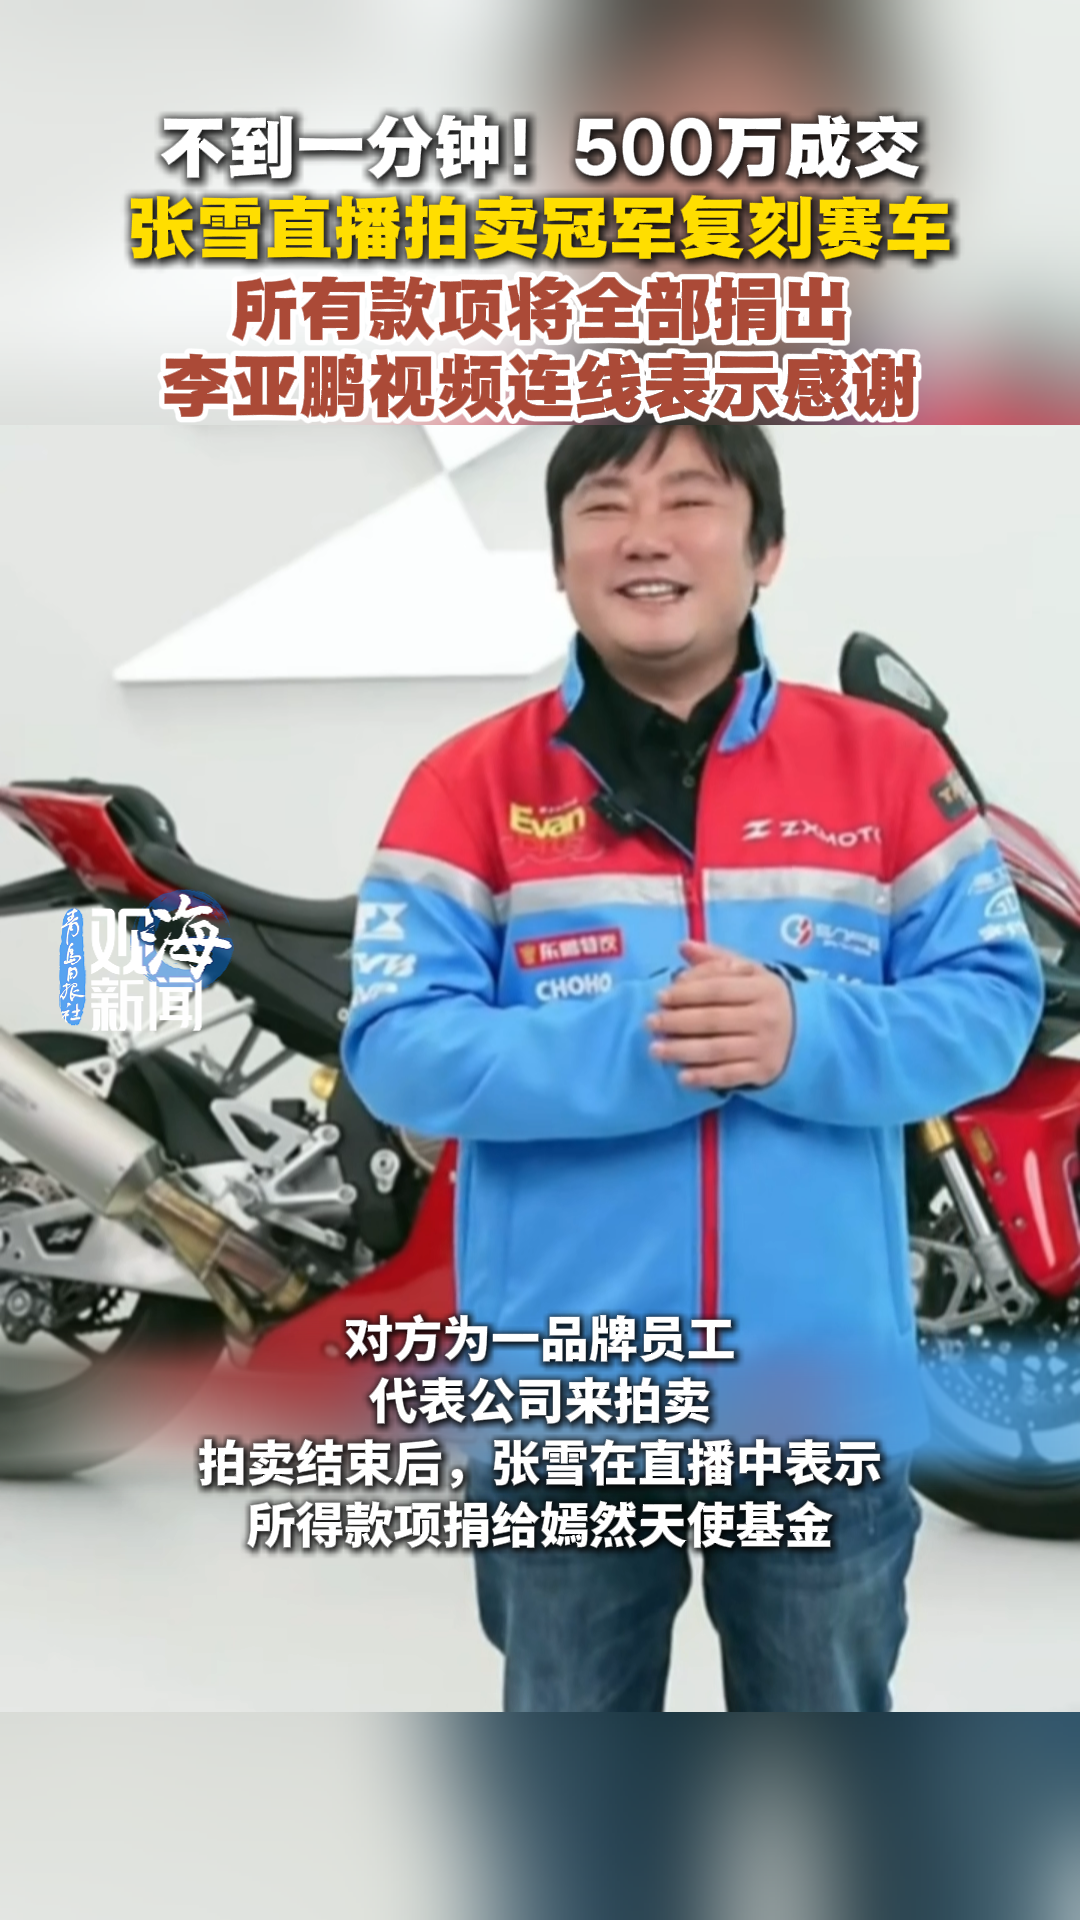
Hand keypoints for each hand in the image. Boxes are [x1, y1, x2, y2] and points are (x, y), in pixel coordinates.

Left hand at [646, 940, 794, 1089]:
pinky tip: (682, 1077)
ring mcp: (765, 1046)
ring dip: (683, 1051)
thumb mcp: (751, 973)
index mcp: (762, 987)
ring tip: (655, 1050)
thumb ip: (716, 960)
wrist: (810, 1033)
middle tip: (650, 1023)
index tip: (659, 997)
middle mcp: (765, 1017)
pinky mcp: (763, 1072)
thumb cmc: (767, 999)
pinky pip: (729, 1075)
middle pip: (713, 1020)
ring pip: (718, 1049)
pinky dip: (705, 1077)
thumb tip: (683, 946)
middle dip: (677, 1022)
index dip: (686, 993)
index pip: (717, 989)